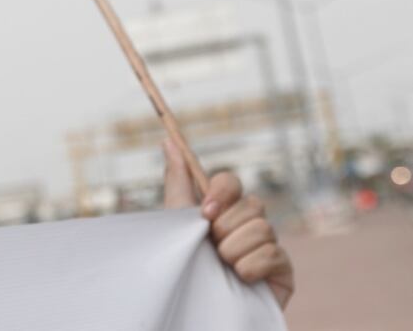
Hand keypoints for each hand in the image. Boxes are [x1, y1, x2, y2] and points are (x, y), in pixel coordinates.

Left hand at [162, 139, 294, 308]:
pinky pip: (274, 254)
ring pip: (262, 228)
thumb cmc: (186, 266)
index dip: (221, 191)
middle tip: (212, 248)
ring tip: (223, 267)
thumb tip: (167, 140)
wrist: (197, 310)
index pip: (230, 181)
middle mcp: (248, 222)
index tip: (205, 212)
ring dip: (234, 251)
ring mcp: (268, 244)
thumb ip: (178, 181)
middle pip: (251, 203)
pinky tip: (241, 279)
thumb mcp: (178, 221)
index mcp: (223, 208)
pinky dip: (251, 268)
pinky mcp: (283, 269)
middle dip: (225, 228)